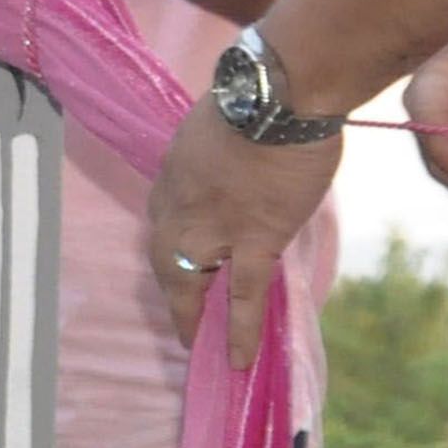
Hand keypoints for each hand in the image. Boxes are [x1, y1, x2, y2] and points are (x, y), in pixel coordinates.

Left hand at [143, 98, 338, 367]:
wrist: (282, 89)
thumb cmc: (261, 92)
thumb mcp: (221, 122)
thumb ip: (221, 153)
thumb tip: (241, 162)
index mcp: (174, 172)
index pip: (165, 219)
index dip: (174, 245)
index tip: (183, 263)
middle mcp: (180, 203)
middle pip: (166, 257)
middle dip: (174, 290)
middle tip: (184, 319)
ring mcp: (213, 224)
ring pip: (192, 280)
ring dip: (194, 316)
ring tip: (200, 347)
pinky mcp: (253, 238)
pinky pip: (242, 293)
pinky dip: (238, 328)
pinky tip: (238, 358)